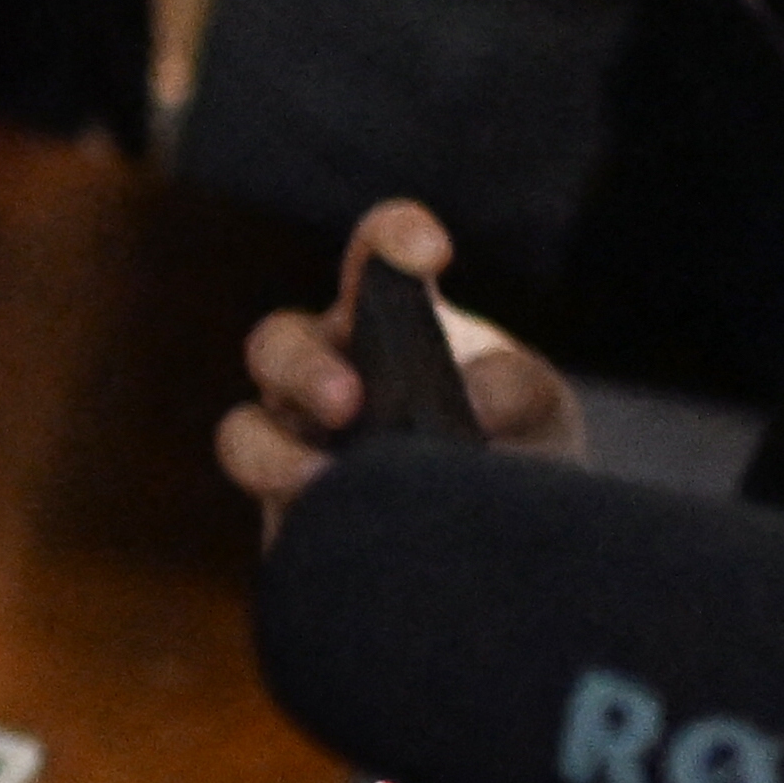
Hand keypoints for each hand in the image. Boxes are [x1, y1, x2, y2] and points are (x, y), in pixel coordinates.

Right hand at [210, 200, 583, 522]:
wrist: (508, 544)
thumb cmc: (516, 452)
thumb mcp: (538, 411)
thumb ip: (515, 388)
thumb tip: (471, 400)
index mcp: (394, 321)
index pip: (377, 254)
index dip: (392, 238)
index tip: (432, 254)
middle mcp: (329, 367)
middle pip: (280, 342)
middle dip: (305, 367)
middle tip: (347, 403)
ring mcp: (298, 438)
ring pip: (245, 427)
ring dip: (275, 448)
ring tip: (321, 477)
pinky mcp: (286, 502)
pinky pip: (259, 489)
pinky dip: (281, 491)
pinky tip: (324, 512)